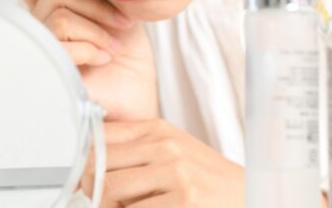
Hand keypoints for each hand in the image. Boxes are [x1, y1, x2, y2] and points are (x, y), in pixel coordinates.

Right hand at [2, 0, 157, 121]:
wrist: (135, 103)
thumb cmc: (127, 62)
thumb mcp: (115, 12)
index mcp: (52, 9)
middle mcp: (39, 27)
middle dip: (94, 1)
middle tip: (123, 21)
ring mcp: (39, 49)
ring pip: (58, 12)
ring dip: (96, 26)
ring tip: (116, 45)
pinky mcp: (44, 69)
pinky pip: (60, 38)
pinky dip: (91, 46)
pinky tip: (105, 58)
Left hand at [80, 119, 244, 206]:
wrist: (251, 197)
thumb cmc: (210, 182)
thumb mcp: (174, 154)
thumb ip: (137, 153)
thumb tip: (90, 166)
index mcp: (158, 130)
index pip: (101, 135)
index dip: (83, 160)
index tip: (80, 177)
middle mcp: (165, 146)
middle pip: (99, 165)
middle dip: (90, 189)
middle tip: (96, 202)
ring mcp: (175, 173)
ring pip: (110, 191)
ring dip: (106, 207)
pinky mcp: (184, 200)